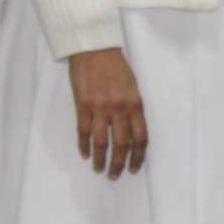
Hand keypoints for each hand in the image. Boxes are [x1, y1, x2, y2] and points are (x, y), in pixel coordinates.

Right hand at [68, 47, 147, 178]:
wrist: (94, 48)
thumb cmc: (115, 66)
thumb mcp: (132, 86)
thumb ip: (133, 108)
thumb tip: (131, 132)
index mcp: (135, 104)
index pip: (140, 137)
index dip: (138, 156)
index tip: (134, 168)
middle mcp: (119, 108)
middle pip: (121, 144)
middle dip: (119, 164)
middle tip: (115, 176)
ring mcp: (100, 108)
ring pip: (101, 142)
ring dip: (100, 160)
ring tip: (99, 169)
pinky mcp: (82, 105)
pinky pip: (83, 131)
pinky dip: (84, 145)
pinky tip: (85, 154)